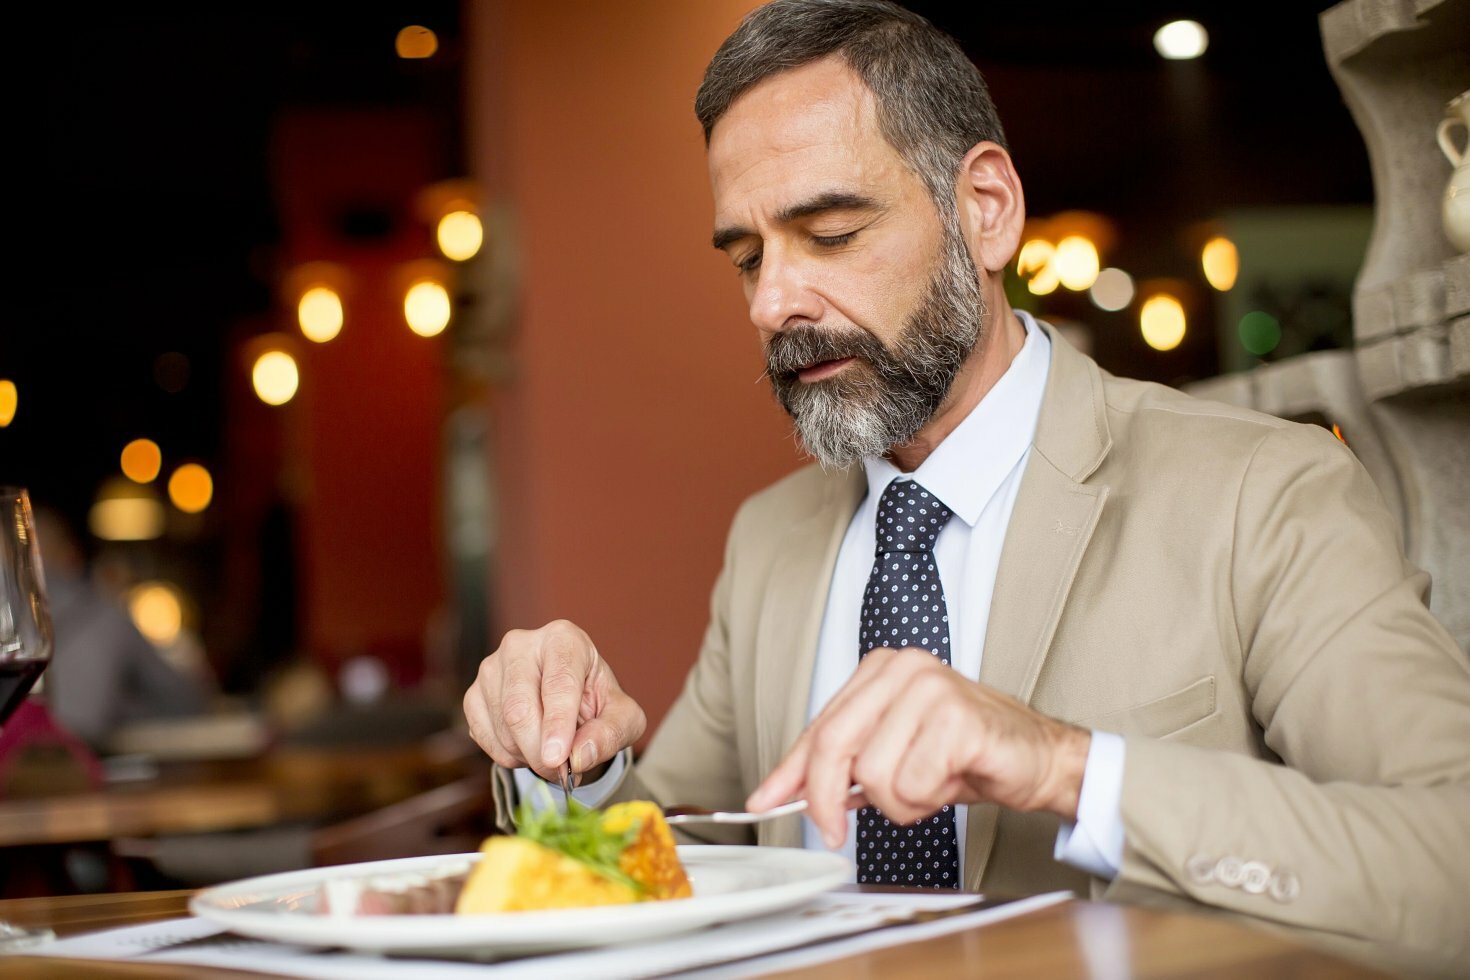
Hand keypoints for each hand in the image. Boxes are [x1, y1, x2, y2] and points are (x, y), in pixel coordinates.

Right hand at [462, 620, 646, 782]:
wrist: (570, 702)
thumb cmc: (598, 703)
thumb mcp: (623, 717)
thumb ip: (611, 733)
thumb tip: (579, 756)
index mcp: (563, 639)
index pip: (558, 684)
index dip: (557, 724)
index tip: (558, 758)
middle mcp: (521, 645)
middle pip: (519, 707)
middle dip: (539, 750)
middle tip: (560, 772)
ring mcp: (491, 667)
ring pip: (501, 725)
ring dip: (527, 754)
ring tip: (550, 750)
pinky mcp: (473, 692)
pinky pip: (483, 736)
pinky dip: (507, 755)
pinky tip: (527, 746)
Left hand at [747, 647, 1089, 848]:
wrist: (1038, 759)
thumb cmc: (967, 754)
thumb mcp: (896, 756)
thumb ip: (847, 768)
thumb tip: (793, 792)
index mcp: (881, 670)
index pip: (820, 726)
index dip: (789, 772)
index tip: (764, 801)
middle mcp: (902, 669)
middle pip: (834, 745)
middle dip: (827, 799)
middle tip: (834, 831)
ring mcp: (930, 688)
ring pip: (874, 773)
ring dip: (900, 800)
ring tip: (930, 784)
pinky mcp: (957, 717)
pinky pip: (912, 782)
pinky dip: (927, 799)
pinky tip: (951, 781)